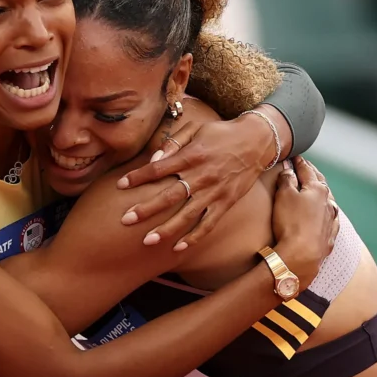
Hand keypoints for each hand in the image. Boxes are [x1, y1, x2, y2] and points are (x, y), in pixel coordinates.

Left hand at [116, 111, 282, 249]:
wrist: (256, 142)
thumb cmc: (221, 134)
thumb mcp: (196, 128)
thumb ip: (173, 142)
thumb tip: (154, 159)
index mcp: (191, 156)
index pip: (158, 169)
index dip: (138, 177)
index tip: (120, 185)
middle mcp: (201, 176)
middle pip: (168, 196)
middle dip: (145, 209)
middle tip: (125, 220)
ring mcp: (214, 193)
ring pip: (186, 215)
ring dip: (166, 229)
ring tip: (147, 241)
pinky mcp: (225, 203)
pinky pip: (208, 224)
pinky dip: (194, 237)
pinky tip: (177, 248)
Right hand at [269, 157, 338, 285]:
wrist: (302, 256)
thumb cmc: (291, 223)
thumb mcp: (284, 195)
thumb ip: (286, 180)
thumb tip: (289, 170)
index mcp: (318, 189)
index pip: (307, 171)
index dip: (299, 163)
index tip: (295, 157)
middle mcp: (328, 202)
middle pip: (320, 183)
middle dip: (312, 174)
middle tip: (305, 167)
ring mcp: (331, 220)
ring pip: (327, 200)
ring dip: (321, 192)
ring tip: (316, 187)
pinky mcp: (329, 236)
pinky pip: (330, 218)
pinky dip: (326, 211)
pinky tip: (327, 213)